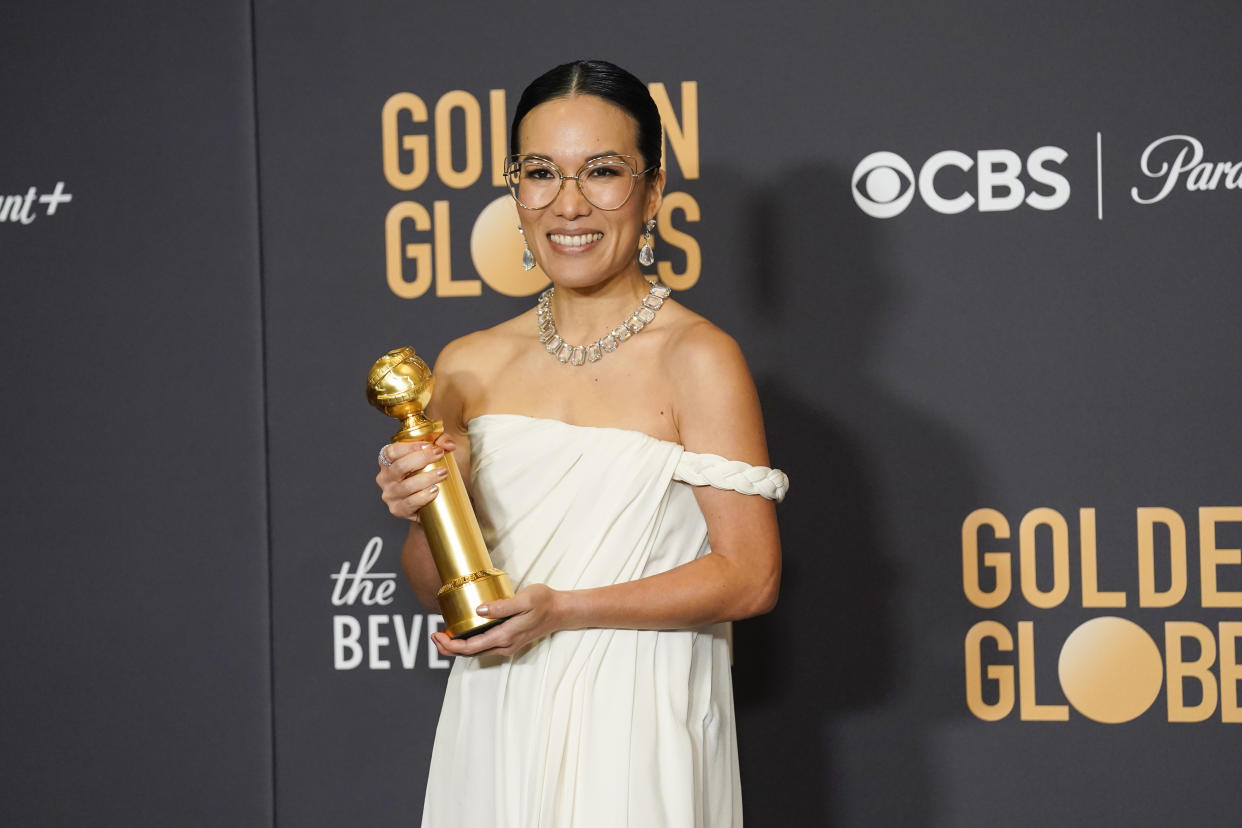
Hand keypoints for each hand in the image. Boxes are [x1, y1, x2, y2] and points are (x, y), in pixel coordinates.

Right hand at [375, 434, 456, 520]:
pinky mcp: (398, 509)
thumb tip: (448, 445)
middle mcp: (385, 478)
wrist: (432, 503)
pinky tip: (435, 490)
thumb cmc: (429, 472)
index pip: (392, 451)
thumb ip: (441, 441)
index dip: (410, 446)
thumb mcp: (433, 453)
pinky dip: (424, 496)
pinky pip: (410, 503)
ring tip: (443, 473)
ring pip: (407, 486)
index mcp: (387, 461)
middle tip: (440, 455)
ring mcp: (390, 495)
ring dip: (427, 478)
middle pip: (400, 466)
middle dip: (422, 459)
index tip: (429, 445)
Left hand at [430, 584, 564, 658]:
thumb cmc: (544, 602)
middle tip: (433, 636)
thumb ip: (502, 606)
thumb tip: (479, 611)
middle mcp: (504, 646)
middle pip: (469, 654)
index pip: (470, 647)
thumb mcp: (525, 599)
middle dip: (448, 648)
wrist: (561, 611)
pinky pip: (483, 648)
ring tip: (443, 636)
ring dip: (457, 647)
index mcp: (505, 636)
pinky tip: (463, 635)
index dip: (450, 645)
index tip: (437, 635)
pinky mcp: (508, 642)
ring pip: (476, 653)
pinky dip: (469, 644)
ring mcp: (507, 646)